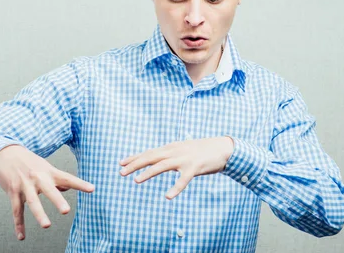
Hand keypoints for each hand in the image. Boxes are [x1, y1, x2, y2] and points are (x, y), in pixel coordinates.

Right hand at [0, 145, 94, 240]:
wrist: (7, 153)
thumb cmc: (30, 161)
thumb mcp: (45, 167)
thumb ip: (57, 179)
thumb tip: (67, 188)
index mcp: (49, 171)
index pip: (67, 178)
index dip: (80, 184)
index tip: (92, 189)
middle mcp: (38, 178)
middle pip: (49, 189)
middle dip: (57, 200)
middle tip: (66, 211)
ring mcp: (24, 185)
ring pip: (32, 201)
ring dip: (39, 213)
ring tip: (47, 225)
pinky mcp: (13, 192)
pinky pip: (17, 210)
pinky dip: (19, 224)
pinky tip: (22, 236)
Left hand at [119, 136, 233, 198]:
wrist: (222, 148)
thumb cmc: (202, 151)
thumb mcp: (183, 150)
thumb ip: (171, 155)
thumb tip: (159, 160)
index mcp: (171, 147)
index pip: (149, 152)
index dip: (134, 157)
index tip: (121, 163)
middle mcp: (175, 151)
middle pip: (151, 157)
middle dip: (135, 164)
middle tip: (121, 172)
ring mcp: (184, 159)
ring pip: (162, 166)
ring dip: (148, 173)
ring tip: (136, 181)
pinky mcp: (195, 167)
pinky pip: (183, 179)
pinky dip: (175, 188)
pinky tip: (168, 196)